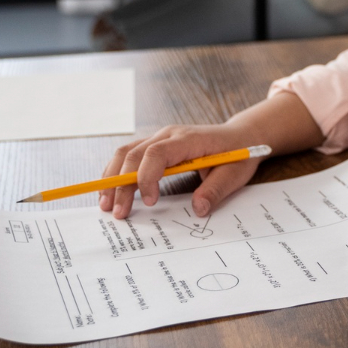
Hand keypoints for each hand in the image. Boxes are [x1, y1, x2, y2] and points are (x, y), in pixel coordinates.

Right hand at [100, 124, 259, 218]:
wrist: (240, 136)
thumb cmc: (238, 154)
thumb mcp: (235, 174)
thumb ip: (216, 190)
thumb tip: (198, 209)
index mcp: (188, 139)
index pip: (157, 153)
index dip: (147, 177)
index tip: (150, 202)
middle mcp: (169, 135)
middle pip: (134, 154)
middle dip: (122, 184)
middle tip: (118, 213)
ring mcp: (160, 138)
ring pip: (126, 153)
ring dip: (112, 178)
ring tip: (106, 204)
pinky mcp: (156, 146)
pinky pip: (130, 155)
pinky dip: (117, 173)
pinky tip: (112, 192)